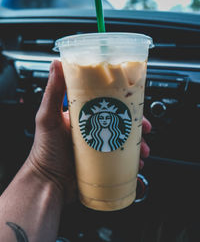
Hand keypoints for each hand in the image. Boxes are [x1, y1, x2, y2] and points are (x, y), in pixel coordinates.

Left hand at [26, 60, 150, 203]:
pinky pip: (123, 159)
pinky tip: (138, 163)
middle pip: (120, 121)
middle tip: (145, 127)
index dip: (122, 100)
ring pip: (125, 140)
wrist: (48, 184)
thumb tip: (56, 63)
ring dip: (139, 143)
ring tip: (144, 149)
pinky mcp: (103, 163)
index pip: (106, 101)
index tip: (135, 100)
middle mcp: (92, 128)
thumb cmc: (45, 151)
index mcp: (82, 115)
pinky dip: (134, 160)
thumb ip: (52, 91)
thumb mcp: (48, 117)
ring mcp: (99, 146)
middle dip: (136, 123)